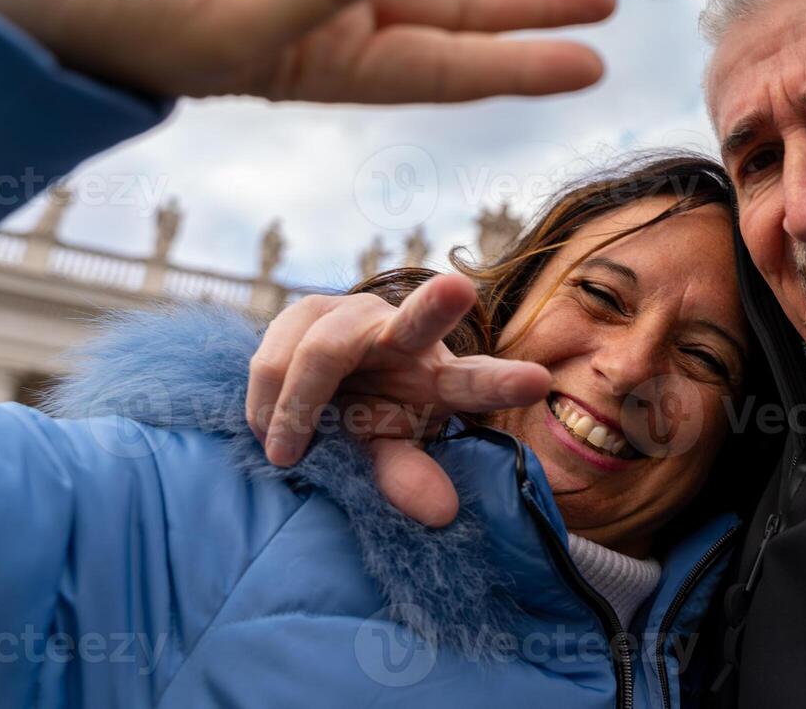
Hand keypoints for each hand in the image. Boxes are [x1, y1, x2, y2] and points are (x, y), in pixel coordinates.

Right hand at [247, 273, 547, 525]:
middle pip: (421, 319)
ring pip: (324, 353)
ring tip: (286, 453)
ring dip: (298, 409)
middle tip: (459, 290)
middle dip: (438, 305)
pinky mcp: (306, 311)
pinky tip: (267, 427)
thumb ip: (409, 477)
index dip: (502, 383)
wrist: (307, 390)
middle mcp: (406, 336)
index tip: (538, 382)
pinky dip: (267, 403)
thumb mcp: (388, 452)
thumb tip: (443, 515)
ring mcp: (355, 315)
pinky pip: (275, 358)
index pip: (477, 380)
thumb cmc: (366, 421)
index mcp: (442, 375)